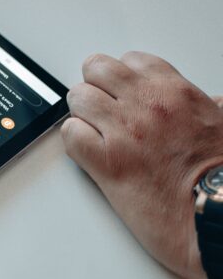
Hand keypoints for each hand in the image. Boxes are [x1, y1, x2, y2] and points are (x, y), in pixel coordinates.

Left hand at [63, 52, 222, 278]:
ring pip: (78, 98)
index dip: (124, 79)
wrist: (218, 218)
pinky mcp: (106, 161)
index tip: (126, 95)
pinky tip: (93, 154)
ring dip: (84, 115)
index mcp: (176, 92)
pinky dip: (76, 142)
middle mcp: (147, 104)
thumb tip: (214, 102)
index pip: (131, 60)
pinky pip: (71, 133)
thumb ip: (210, 107)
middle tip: (104, 110)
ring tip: (98, 134)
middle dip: (96, 87)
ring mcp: (123, 130)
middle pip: (96, 68)